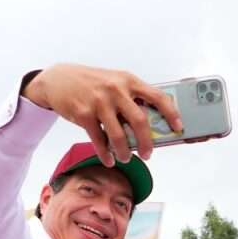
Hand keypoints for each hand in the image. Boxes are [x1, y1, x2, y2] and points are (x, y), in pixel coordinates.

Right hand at [22, 64, 181, 165]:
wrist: (58, 79)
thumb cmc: (92, 83)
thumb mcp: (115, 82)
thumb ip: (131, 99)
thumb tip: (149, 126)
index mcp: (129, 81)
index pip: (157, 97)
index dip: (171, 113)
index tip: (178, 127)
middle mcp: (116, 90)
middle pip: (140, 121)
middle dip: (147, 142)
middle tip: (148, 154)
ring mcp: (99, 102)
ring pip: (119, 135)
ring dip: (125, 152)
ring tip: (126, 157)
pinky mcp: (84, 114)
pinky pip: (99, 140)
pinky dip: (106, 154)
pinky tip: (109, 159)